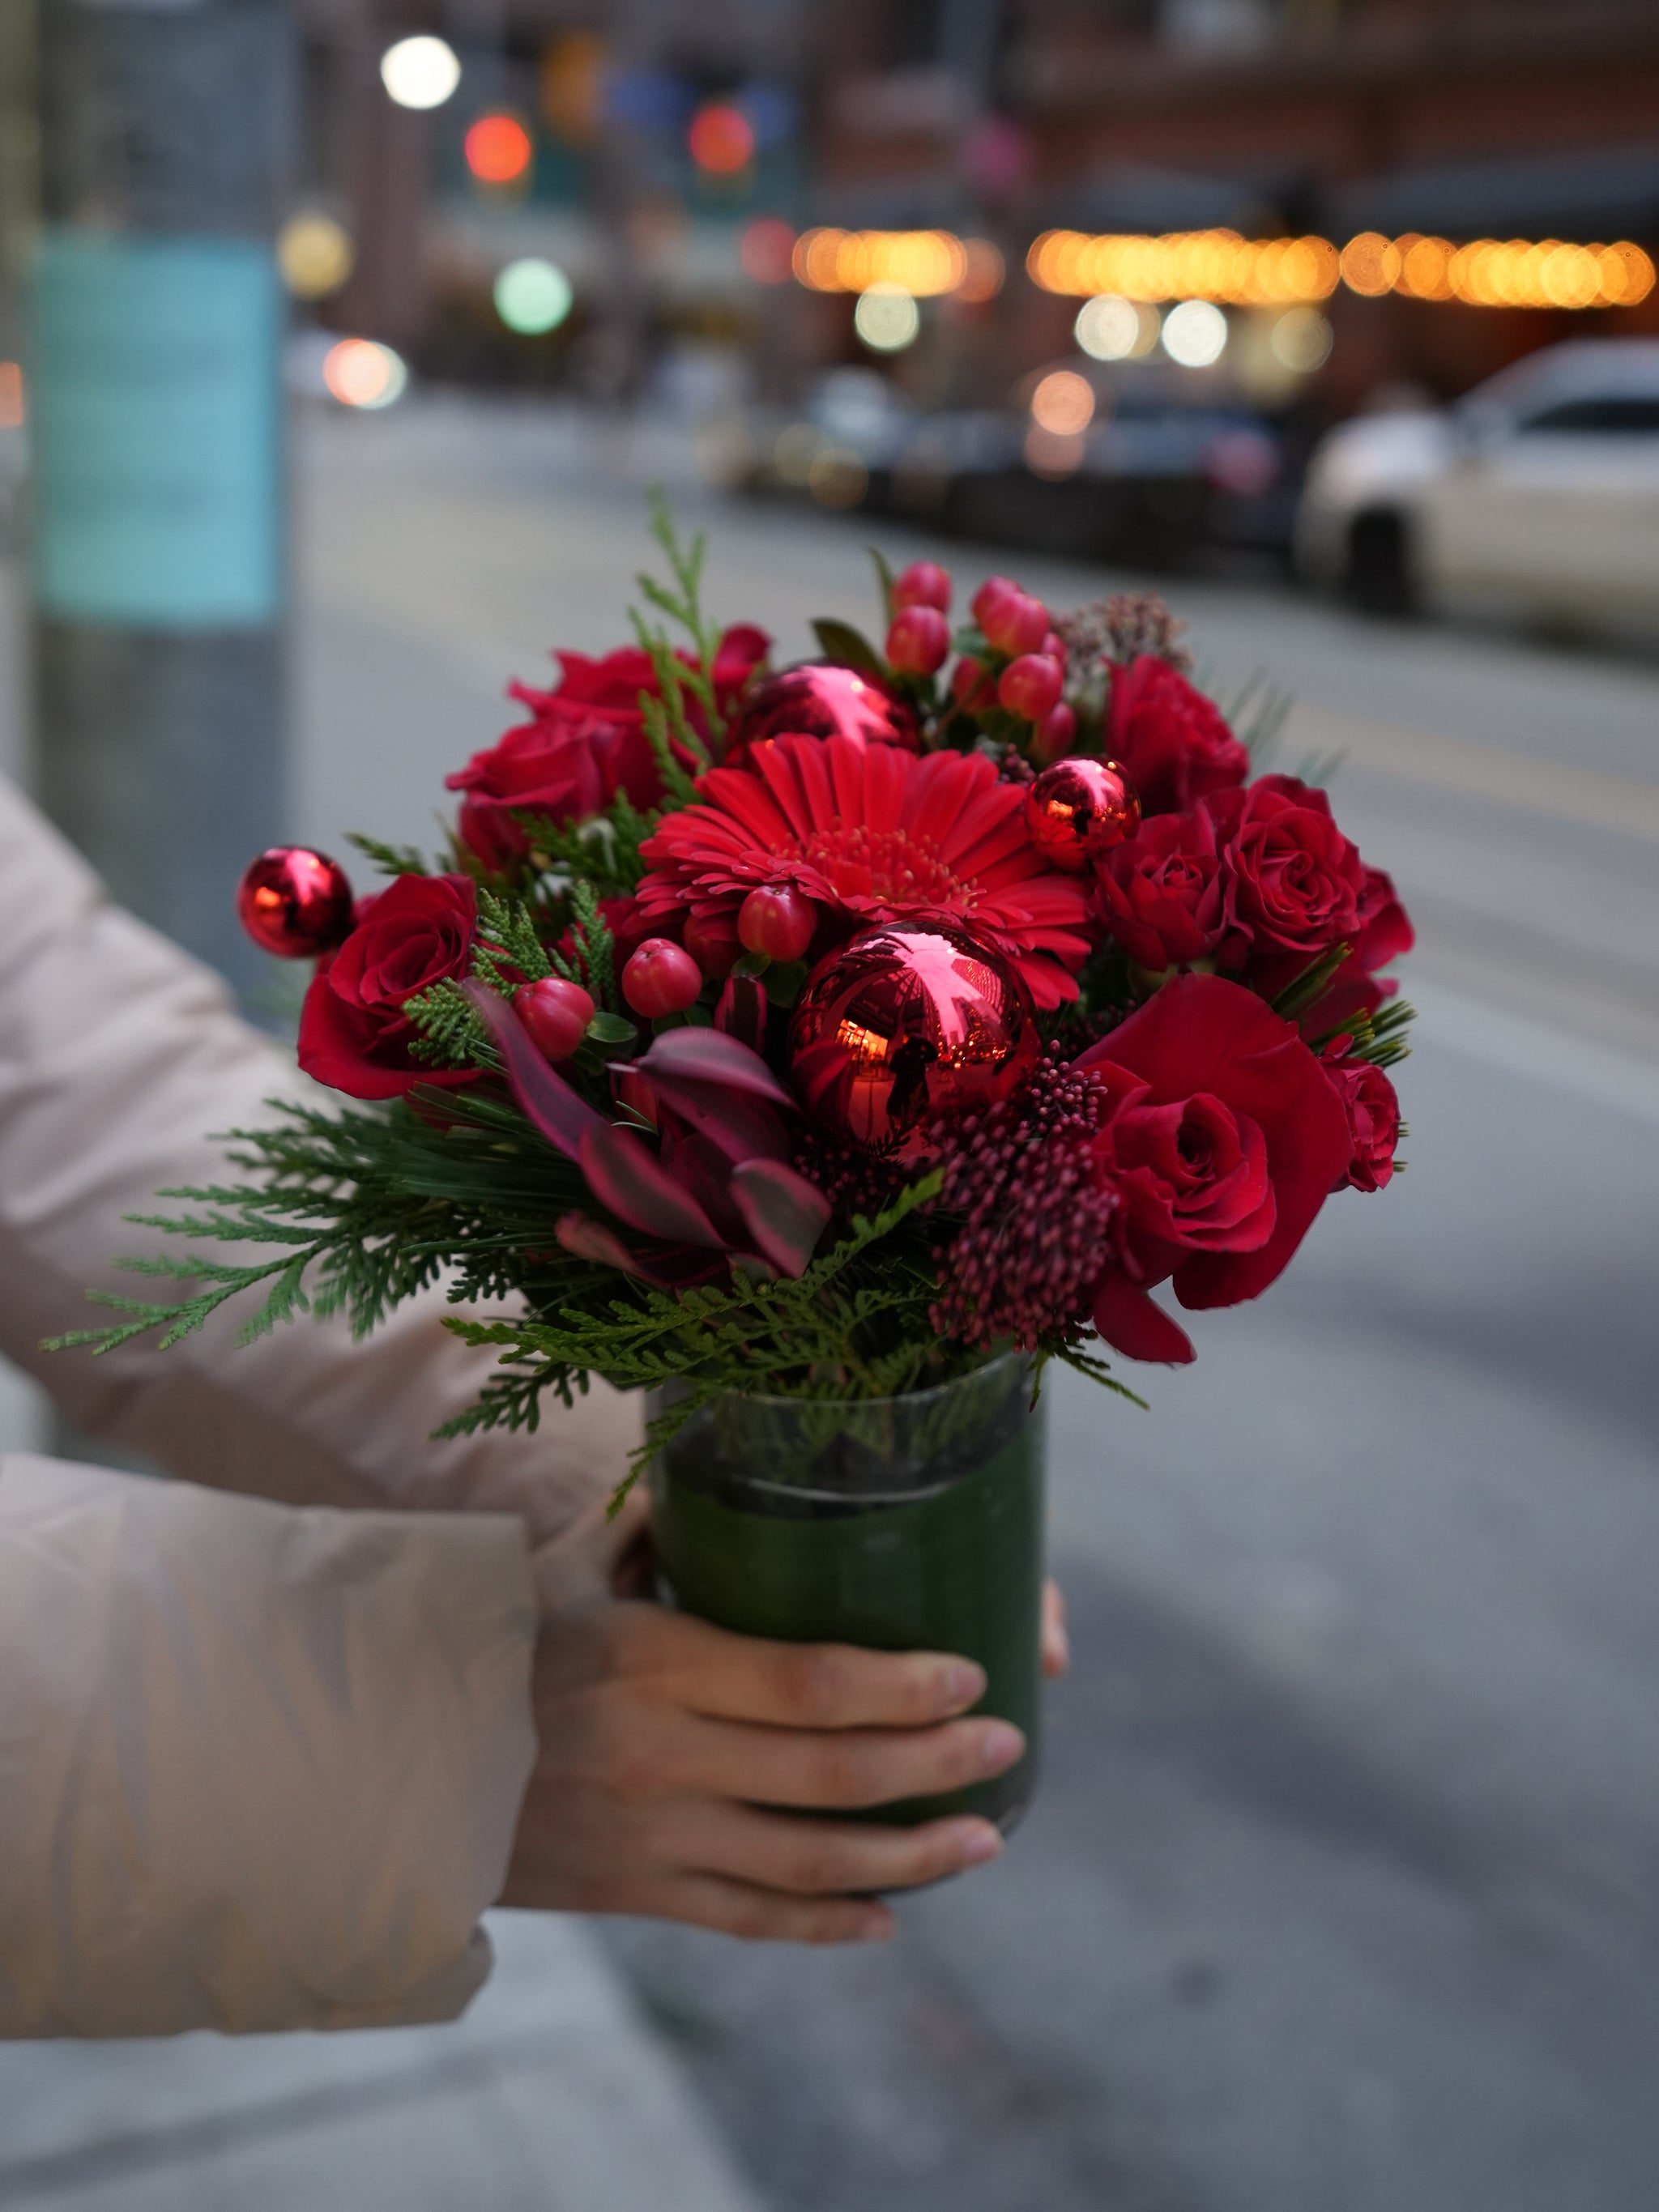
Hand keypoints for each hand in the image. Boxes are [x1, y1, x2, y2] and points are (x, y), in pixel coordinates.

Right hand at [501, 1495, 1057, 1943]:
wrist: (389, 1765)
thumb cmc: (495, 1648)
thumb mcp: (572, 1578)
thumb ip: (655, 1533)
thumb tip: (729, 1466)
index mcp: (651, 1661)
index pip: (804, 1682)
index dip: (900, 1687)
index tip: (971, 1675)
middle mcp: (659, 1755)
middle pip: (827, 1774)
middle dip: (933, 1765)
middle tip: (1005, 1749)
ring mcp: (649, 1837)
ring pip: (806, 1860)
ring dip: (907, 1857)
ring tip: (981, 1841)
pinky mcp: (635, 1894)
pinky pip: (749, 1920)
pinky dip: (825, 1923)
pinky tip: (887, 1919)